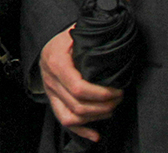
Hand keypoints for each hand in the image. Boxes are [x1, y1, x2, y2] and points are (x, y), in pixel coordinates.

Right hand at [38, 25, 123, 141]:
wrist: (49, 45)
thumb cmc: (66, 39)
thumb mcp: (76, 33)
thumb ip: (90, 40)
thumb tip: (113, 44)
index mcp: (56, 63)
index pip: (79, 88)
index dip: (101, 94)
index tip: (117, 90)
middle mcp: (51, 80)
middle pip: (78, 105)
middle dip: (104, 106)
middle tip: (119, 98)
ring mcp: (51, 93)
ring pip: (72, 116)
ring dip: (96, 117)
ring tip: (111, 108)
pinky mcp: (53, 101)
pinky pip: (64, 121)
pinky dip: (81, 131)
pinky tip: (96, 134)